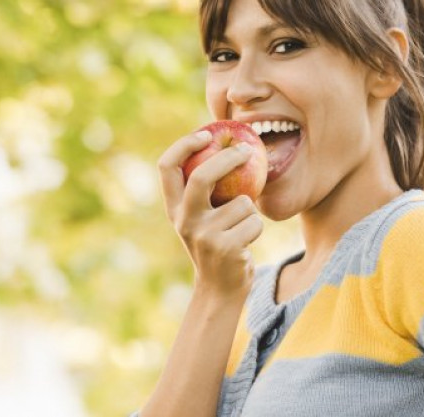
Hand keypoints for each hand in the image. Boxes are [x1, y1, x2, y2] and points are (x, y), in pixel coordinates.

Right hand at [157, 131, 263, 298]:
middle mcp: (183, 220)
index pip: (166, 167)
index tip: (206, 134)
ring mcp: (204, 235)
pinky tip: (245, 243)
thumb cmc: (216, 243)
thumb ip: (205, 190)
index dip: (184, 145)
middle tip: (247, 150)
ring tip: (240, 229)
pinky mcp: (226, 247)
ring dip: (250, 211)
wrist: (220, 290)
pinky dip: (257, 228)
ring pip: (242, 202)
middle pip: (202, 176)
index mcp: (173, 208)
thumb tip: (229, 145)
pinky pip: (254, 221)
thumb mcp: (200, 217)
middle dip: (227, 158)